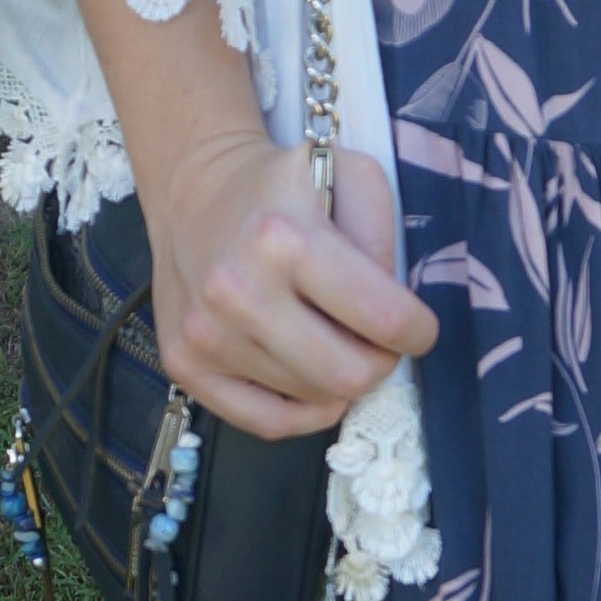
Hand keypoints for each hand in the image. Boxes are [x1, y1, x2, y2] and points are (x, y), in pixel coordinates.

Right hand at [145, 128, 436, 439]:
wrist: (195, 189)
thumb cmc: (284, 185)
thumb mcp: (352, 178)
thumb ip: (382, 240)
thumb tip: (390, 317)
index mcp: (284, 239)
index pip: (384, 319)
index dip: (417, 330)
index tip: (415, 325)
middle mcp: (238, 291)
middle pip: (349, 374)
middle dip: (381, 362)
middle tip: (376, 340)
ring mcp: (205, 334)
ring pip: (313, 398)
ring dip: (337, 377)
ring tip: (331, 338)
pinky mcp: (184, 363)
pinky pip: (267, 423)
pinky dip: (303, 412)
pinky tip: (311, 379)